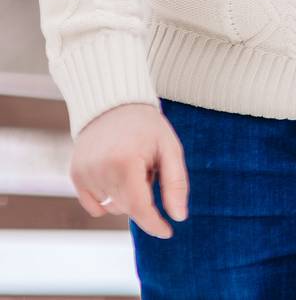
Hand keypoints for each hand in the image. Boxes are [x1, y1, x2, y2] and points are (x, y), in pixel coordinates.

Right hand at [70, 103, 188, 238]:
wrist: (113, 105)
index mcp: (125, 162)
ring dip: (127, 196)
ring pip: (113, 207)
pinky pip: (95, 206)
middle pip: (128, 207)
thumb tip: (178, 217)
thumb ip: (176, 183)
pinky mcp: (75, 175)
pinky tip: (116, 176)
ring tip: (131, 166)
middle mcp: (100, 170)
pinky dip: (109, 199)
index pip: (139, 206)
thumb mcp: (170, 149)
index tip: (168, 232)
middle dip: (144, 197)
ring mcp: (84, 174)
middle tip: (148, 169)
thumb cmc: (147, 127)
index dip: (154, 223)